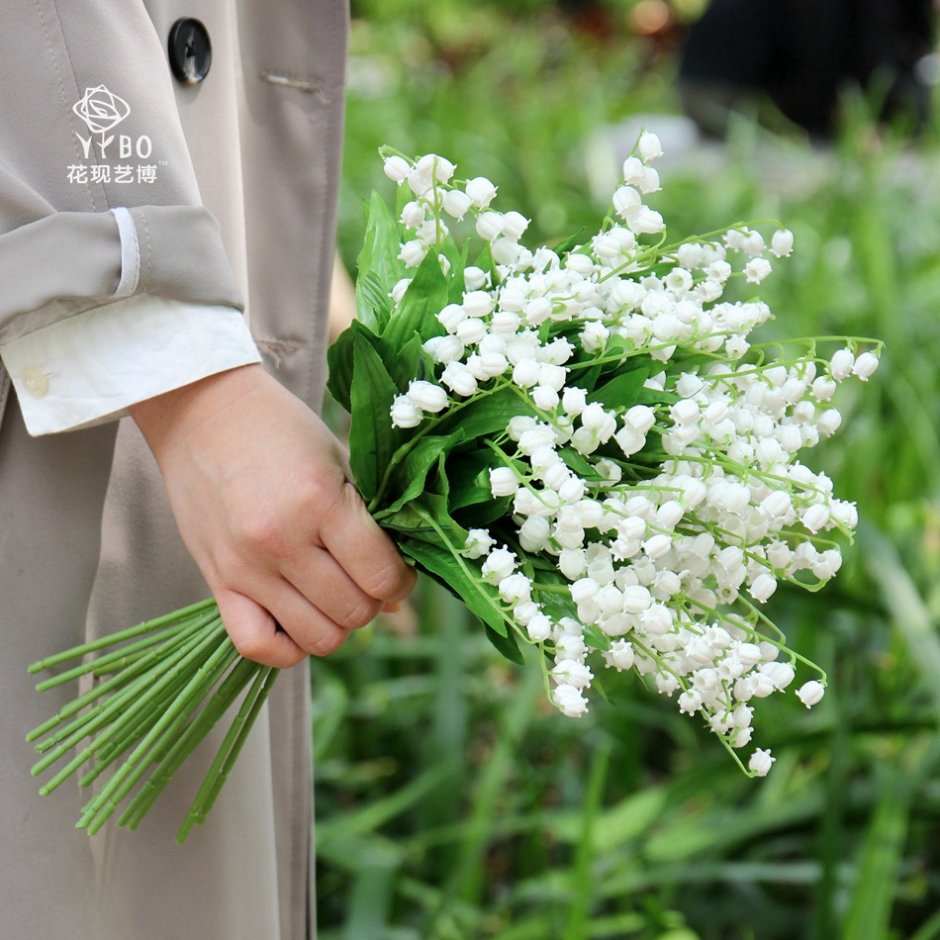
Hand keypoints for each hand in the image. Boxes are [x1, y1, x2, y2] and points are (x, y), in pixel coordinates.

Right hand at [130, 364, 415, 667]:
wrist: (204, 410)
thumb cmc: (281, 429)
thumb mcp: (339, 462)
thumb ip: (371, 524)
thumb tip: (396, 596)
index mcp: (319, 502)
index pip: (381, 575)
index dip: (401, 580)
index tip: (398, 570)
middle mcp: (281, 541)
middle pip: (353, 611)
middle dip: (374, 600)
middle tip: (366, 577)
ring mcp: (246, 567)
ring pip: (317, 638)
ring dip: (338, 623)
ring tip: (335, 594)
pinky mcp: (217, 582)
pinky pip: (257, 646)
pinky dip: (287, 647)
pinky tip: (298, 618)